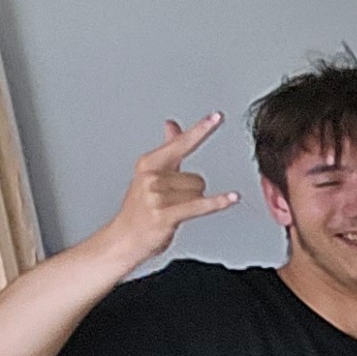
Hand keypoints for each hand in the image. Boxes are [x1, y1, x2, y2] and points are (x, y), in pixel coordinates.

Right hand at [96, 115, 239, 266]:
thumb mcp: (151, 174)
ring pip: (199, 193)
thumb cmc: (139, 208)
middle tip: (171, 203)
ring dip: (191, 205)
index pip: (181, 143)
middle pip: (197, 178)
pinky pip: (200, 205)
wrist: (123, 239)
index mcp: (149, 163)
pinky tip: (232, 197)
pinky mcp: (165, 214)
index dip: (201, 129)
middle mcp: (152, 176)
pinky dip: (218, 203)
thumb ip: (168, 148)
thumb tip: (172, 124)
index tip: (217, 116)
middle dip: (191, 193)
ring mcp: (157, 195)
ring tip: (171, 211)